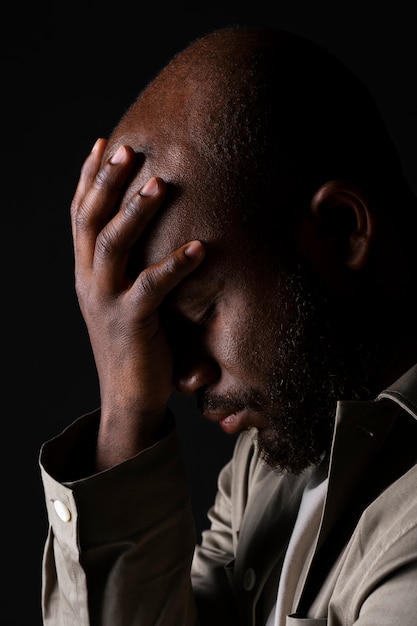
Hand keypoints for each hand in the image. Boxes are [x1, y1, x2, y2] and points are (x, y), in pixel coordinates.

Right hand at [71, 139, 204, 468]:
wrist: (128, 397)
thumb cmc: (134, 342)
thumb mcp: (121, 296)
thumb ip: (127, 265)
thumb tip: (149, 228)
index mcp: (86, 272)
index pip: (80, 216)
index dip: (88, 179)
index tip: (102, 144)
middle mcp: (89, 281)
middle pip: (90, 221)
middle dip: (105, 182)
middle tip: (126, 150)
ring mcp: (106, 301)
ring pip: (112, 245)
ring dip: (135, 212)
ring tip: (160, 184)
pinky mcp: (131, 323)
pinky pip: (153, 286)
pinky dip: (176, 264)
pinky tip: (201, 247)